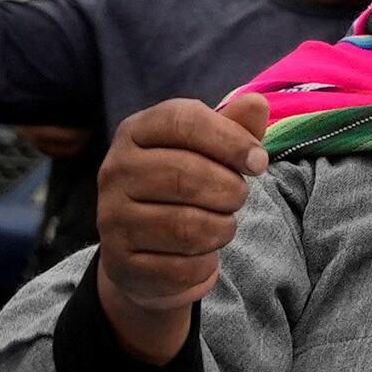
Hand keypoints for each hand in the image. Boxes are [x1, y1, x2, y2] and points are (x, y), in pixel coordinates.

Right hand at [91, 93, 266, 362]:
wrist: (144, 252)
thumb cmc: (185, 187)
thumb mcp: (209, 151)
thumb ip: (235, 127)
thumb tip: (257, 104)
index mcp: (135, 131)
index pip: (183, 120)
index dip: (230, 139)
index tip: (259, 162)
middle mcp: (114, 170)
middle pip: (185, 174)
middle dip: (229, 190)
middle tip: (238, 198)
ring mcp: (111, 218)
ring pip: (185, 226)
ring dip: (221, 229)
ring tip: (223, 225)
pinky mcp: (119, 262)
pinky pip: (180, 267)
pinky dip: (205, 264)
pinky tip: (202, 255)